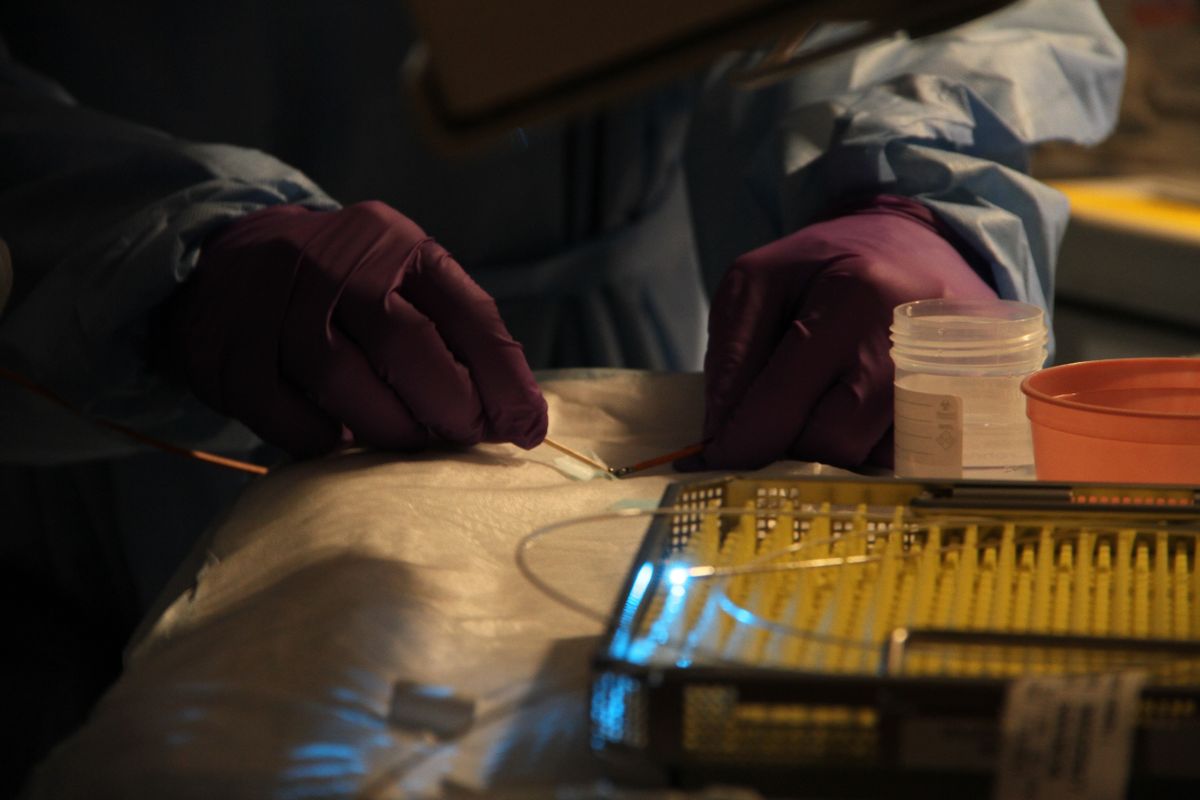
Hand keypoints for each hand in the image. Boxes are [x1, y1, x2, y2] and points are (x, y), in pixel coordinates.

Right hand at [165, 202, 546, 456]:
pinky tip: (342, 442)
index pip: (465, 311)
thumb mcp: (402, 279)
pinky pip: (290, 418)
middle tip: (468, 437)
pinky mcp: (229, 354)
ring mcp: (276, 307)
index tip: (527, 424)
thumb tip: (520, 415)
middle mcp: (334, 265)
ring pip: (346, 385)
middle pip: (408, 346)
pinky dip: (326, 442)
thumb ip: (457, 335)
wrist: (227, 261)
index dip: (503, 376)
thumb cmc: (343, 286)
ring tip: (413, 443)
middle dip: (452, 406)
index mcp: (393, 244)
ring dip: (393, 430)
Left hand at [688, 195, 996, 470]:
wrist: (919, 242)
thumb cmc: (827, 264)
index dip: (743, 440)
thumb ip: (732, 355)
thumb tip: (723, 436)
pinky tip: (861, 414)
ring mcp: (958, 375)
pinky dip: (874, 448)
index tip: (718, 458)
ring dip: (834, 450)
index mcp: (858, 295)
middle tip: (773, 424)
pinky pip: (911, 457)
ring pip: (874, 459)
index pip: (787, 398)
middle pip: (835, 440)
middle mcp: (917, 340)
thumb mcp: (757, 281)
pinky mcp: (976, 403)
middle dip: (791, 445)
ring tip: (822, 405)